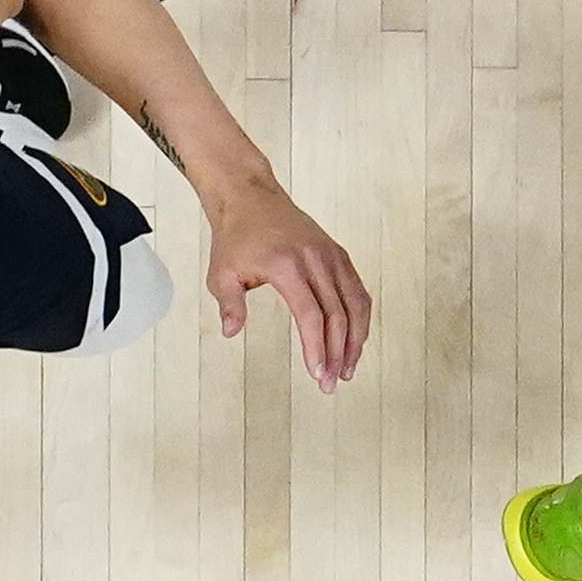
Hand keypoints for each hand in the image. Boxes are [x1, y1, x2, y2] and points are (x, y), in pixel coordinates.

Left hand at [205, 181, 372, 390]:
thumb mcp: (221, 273)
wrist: (252, 198)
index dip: (317, 347)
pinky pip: (357, 291)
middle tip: (332, 382)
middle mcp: (316, 260)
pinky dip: (360, 318)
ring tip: (348, 368)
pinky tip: (356, 339)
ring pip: (356, 304)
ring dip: (356, 340)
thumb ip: (229, 305)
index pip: (311, 315)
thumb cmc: (236, 237)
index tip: (317, 373)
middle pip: (338, 315)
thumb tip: (231, 333)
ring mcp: (332, 256)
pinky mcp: (339, 255)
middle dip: (338, 353)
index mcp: (287, 266)